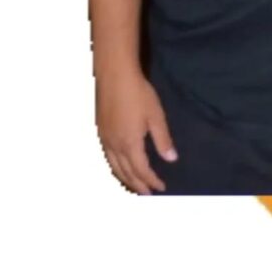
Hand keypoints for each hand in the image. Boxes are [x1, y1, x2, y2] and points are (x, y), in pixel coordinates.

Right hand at [96, 69, 176, 193]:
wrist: (115, 77)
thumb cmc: (139, 94)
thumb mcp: (156, 116)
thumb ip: (163, 139)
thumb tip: (171, 159)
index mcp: (129, 144)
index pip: (141, 170)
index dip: (151, 181)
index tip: (161, 188)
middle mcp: (114, 146)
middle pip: (126, 173)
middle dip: (138, 185)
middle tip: (149, 194)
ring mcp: (105, 140)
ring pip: (114, 168)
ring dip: (125, 179)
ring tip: (135, 186)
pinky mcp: (100, 132)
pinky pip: (107, 158)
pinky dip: (115, 169)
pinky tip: (120, 167)